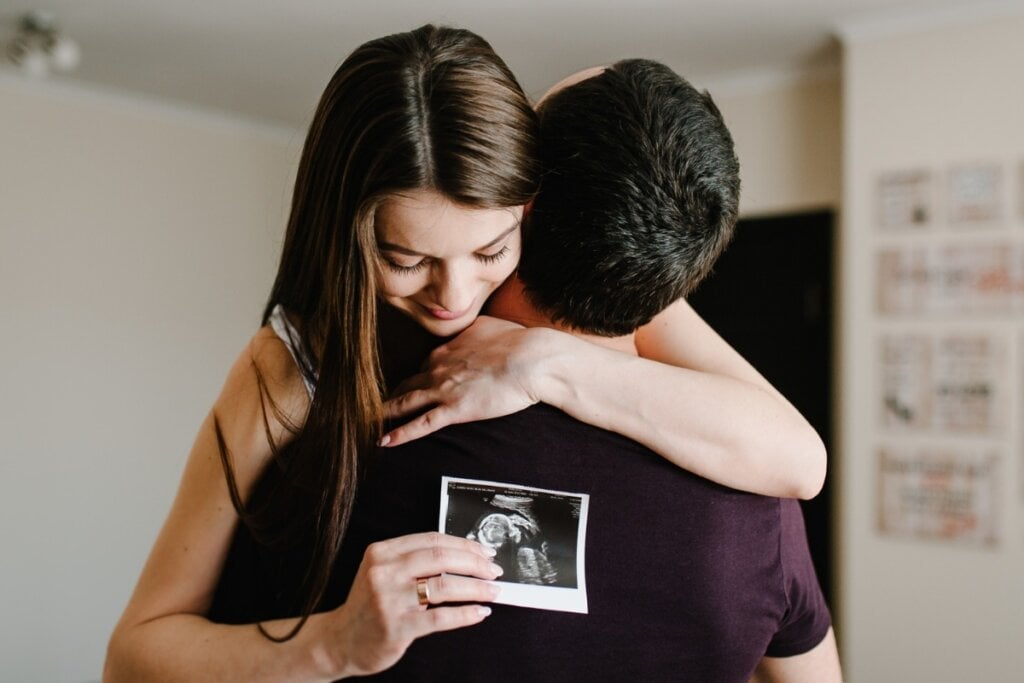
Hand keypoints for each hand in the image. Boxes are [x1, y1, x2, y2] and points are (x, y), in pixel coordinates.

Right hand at [326, 532, 502, 677]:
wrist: (340, 641)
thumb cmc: (370, 606)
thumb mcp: (383, 572)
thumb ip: (414, 561)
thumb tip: (464, 555)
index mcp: (382, 552)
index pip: (432, 541)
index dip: (463, 545)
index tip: (485, 551)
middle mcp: (384, 572)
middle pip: (441, 558)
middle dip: (474, 563)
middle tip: (494, 570)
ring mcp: (389, 600)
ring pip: (444, 586)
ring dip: (476, 588)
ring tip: (493, 591)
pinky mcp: (397, 627)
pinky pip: (440, 618)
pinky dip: (465, 614)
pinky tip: (480, 612)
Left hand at [381, 316, 555, 445]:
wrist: (531, 359)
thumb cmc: (518, 342)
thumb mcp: (489, 327)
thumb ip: (473, 332)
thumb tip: (473, 332)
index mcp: (448, 348)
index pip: (426, 364)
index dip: (420, 376)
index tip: (416, 384)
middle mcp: (439, 367)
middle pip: (409, 382)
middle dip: (393, 394)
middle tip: (379, 404)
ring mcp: (444, 389)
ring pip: (405, 402)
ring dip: (385, 412)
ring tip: (368, 421)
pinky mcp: (454, 409)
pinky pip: (420, 424)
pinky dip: (399, 433)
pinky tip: (383, 441)